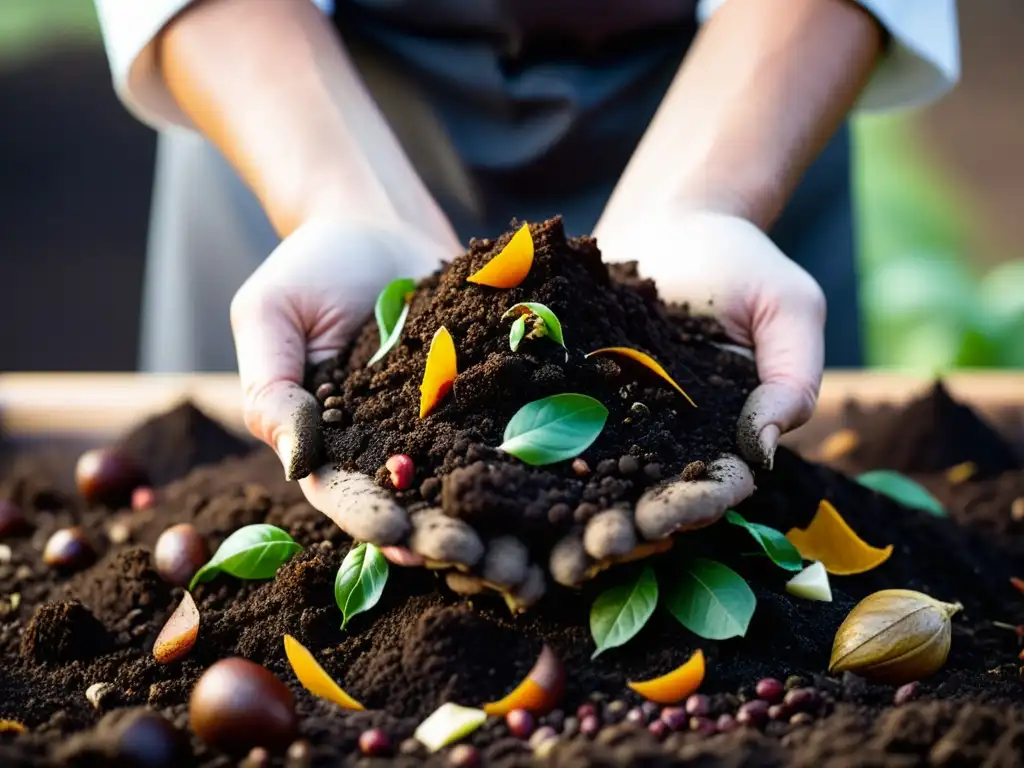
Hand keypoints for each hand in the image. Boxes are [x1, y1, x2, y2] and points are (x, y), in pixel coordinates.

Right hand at [231, 217, 548, 609]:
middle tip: (482, 558)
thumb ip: (274, 386)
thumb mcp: (270, 316)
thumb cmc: (311, 267)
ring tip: (530, 550)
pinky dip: (537, 463)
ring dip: (500, 521)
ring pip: (473, 485)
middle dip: (448, 538)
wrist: (379, 222)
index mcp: (333, 444)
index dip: (372, 518)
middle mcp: (392, 449)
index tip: (400, 533)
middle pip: (419, 506)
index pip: (346, 495)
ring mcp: (446, 428)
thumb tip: (294, 460)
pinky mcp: (489, 400)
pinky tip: (566, 487)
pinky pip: (515, 433)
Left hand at [538, 210, 824, 587]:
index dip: (687, 511)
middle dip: (613, 533)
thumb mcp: (786, 307)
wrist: (670, 218)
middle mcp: (659, 446)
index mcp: (719, 439)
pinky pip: (539, 431)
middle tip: (582, 557)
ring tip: (529, 543)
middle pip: (637, 502)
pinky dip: (516, 459)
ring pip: (582, 483)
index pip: (708, 489)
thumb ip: (791, 374)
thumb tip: (767, 448)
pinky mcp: (562, 399)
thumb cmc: (742, 261)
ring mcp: (607, 426)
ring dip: (558, 518)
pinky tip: (486, 481)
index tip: (662, 525)